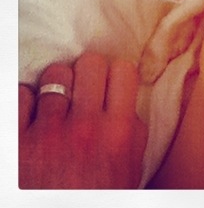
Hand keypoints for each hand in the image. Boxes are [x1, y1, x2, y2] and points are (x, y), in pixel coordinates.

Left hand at [19, 52, 147, 188]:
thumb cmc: (96, 200)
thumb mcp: (129, 171)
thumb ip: (132, 133)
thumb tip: (126, 103)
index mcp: (120, 132)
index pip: (123, 70)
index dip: (114, 75)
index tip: (107, 83)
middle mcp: (87, 127)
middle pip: (90, 64)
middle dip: (85, 74)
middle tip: (81, 91)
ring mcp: (50, 132)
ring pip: (54, 75)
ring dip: (53, 87)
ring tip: (52, 105)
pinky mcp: (16, 142)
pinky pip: (19, 96)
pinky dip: (23, 102)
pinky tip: (28, 118)